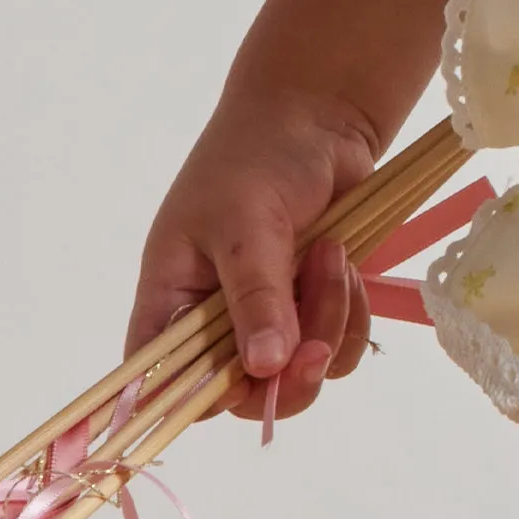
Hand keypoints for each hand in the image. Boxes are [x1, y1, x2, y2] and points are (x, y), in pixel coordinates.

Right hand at [126, 91, 380, 424]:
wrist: (322, 118)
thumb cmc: (259, 158)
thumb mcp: (247, 223)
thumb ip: (255, 296)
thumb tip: (264, 368)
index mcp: (172, 305)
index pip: (167, 385)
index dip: (203, 400)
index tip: (250, 381)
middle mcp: (216, 323)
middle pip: (244, 396)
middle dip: (287, 375)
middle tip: (315, 344)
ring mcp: (271, 317)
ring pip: (300, 372)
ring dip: (328, 324)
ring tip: (330, 257)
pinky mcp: (317, 306)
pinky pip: (340, 345)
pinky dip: (351, 313)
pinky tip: (345, 263)